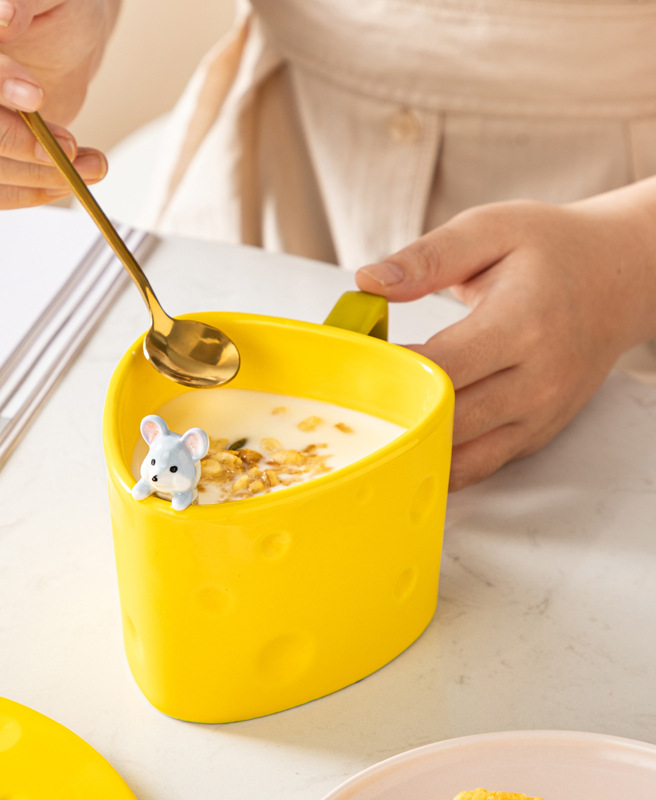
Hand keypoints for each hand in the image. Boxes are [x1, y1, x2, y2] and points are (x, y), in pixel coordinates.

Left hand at [356, 195, 655, 489]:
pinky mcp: (535, 435)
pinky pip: (478, 467)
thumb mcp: (491, 230)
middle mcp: (537, 380)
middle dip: (392, 412)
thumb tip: (369, 281)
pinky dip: (439, 463)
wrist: (619, 279)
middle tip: (348, 397)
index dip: (391, 371)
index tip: (354, 363)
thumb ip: (428, 258)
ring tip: (373, 426)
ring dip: (411, 446)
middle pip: (447, 420)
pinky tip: (408, 444)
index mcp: (522, 324)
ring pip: (460, 457)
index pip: (442, 367)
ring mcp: (539, 415)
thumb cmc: (553, 251)